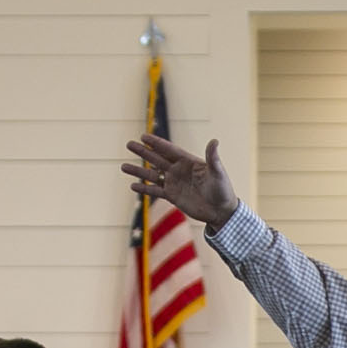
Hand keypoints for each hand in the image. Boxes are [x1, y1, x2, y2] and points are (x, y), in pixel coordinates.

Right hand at [123, 133, 240, 231]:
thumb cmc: (223, 190)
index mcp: (188, 162)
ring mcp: (174, 183)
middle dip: (143, 152)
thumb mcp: (218, 173)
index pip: (169, 150)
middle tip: (129, 144)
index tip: (143, 136)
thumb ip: (213, 158)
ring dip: (138, 171)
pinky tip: (133, 186)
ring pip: (152, 175)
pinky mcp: (173, 196)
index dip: (157, 143)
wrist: (222, 212)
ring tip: (123, 166)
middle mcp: (179, 171)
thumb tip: (214, 141)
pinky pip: (155, 191)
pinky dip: (144, 189)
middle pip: (157, 159)